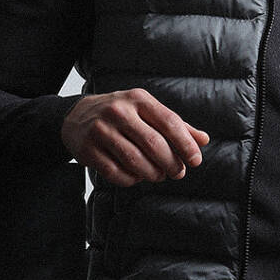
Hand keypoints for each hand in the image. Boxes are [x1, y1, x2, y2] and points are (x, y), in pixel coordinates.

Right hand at [61, 87, 209, 186]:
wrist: (75, 115)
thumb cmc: (121, 114)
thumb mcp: (146, 111)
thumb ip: (175, 125)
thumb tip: (203, 140)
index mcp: (138, 99)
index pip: (169, 122)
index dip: (186, 144)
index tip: (195, 161)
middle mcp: (118, 112)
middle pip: (154, 144)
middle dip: (171, 163)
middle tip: (177, 173)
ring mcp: (101, 130)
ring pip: (135, 161)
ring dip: (153, 174)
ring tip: (158, 175)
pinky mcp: (88, 150)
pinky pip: (116, 173)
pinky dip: (131, 180)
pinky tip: (136, 176)